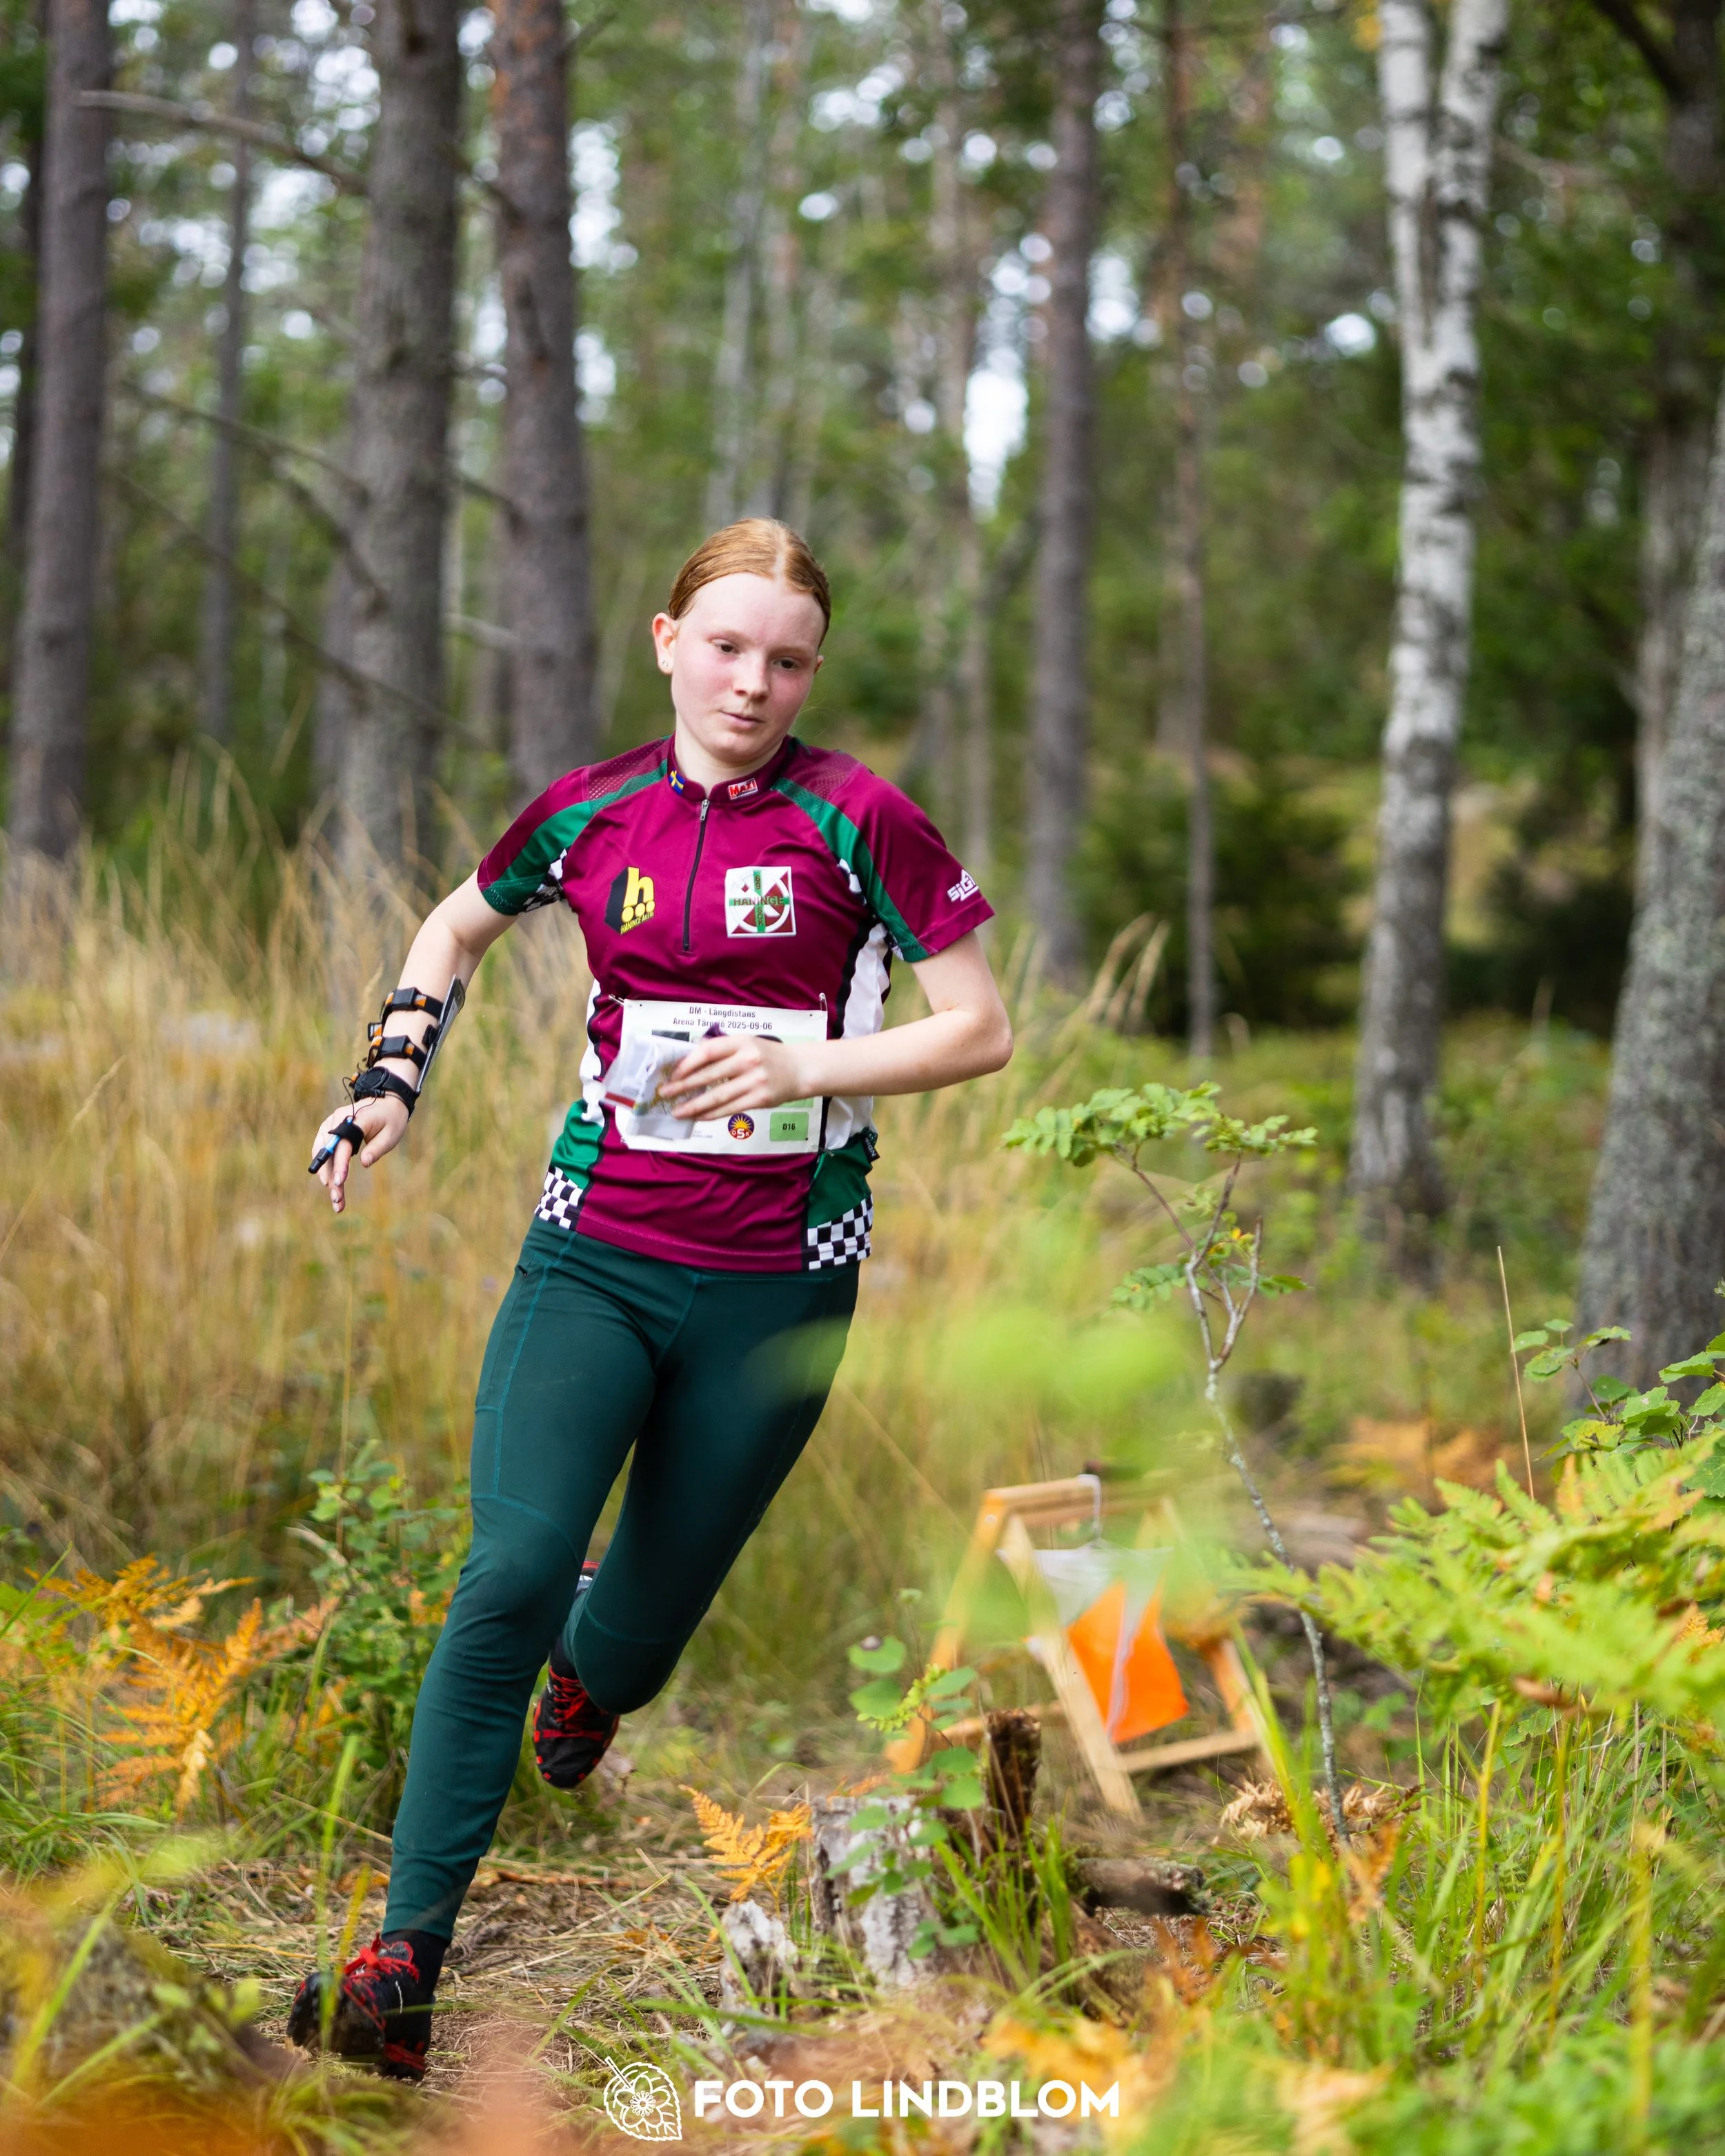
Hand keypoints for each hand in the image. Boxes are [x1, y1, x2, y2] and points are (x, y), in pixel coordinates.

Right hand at [312, 1095, 409, 1213]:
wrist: (387, 1103)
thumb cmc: (391, 1120)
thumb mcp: (391, 1135)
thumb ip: (377, 1148)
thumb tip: (365, 1163)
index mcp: (356, 1119)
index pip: (343, 1144)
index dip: (340, 1164)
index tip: (339, 1182)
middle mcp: (338, 1119)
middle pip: (328, 1151)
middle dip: (331, 1177)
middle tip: (337, 1200)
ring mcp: (331, 1123)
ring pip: (321, 1152)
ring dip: (325, 1175)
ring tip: (335, 1197)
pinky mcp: (329, 1129)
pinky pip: (322, 1149)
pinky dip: (325, 1166)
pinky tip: (329, 1182)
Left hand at [656, 1034, 810, 1121]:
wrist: (800, 1069)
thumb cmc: (767, 1056)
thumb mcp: (746, 1043)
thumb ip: (721, 1050)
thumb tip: (689, 1061)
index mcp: (741, 1042)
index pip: (708, 1050)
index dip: (688, 1063)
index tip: (673, 1073)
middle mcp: (748, 1060)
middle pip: (709, 1075)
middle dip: (683, 1086)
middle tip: (665, 1093)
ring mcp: (755, 1081)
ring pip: (717, 1096)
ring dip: (694, 1105)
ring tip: (677, 1111)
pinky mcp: (760, 1099)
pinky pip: (730, 1108)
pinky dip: (711, 1114)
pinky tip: (698, 1116)